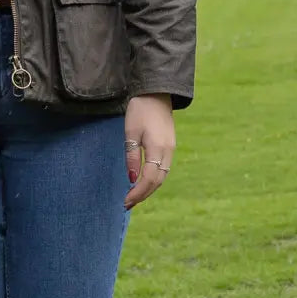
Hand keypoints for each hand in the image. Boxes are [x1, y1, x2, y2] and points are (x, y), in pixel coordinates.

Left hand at [123, 93, 174, 209]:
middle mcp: (168, 152)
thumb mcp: (131, 133)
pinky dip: (154, 179)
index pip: (149, 179)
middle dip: (143, 195)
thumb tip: (132, 178)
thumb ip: (132, 156)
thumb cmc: (140, 111)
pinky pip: (163, 169)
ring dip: (148, 189)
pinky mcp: (170, 146)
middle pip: (157, 181)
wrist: (156, 93)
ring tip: (133, 197)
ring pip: (162, 177)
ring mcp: (171, 149)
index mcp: (157, 148)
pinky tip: (143, 182)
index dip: (138, 192)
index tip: (125, 201)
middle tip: (127, 204)